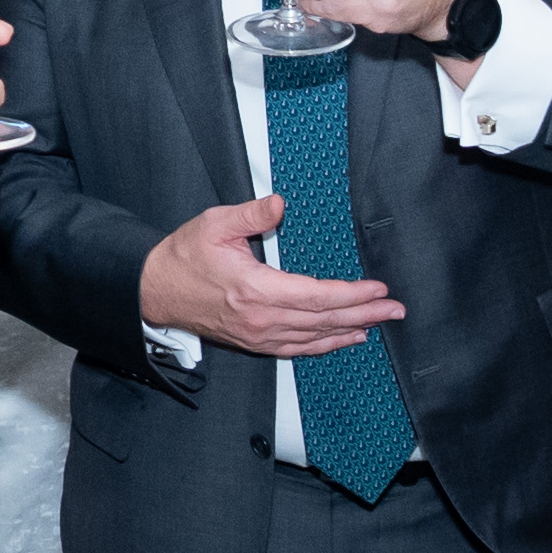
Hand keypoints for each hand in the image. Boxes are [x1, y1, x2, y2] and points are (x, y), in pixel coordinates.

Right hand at [140, 195, 402, 359]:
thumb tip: (279, 203)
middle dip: (364, 314)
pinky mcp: (254, 342)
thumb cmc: (184, 258)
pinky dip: (325, 345)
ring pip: (314, 338)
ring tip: (379, 323)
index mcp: (255, 289)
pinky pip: (297, 349)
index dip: (351, 294)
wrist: (156, 292)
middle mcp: (261, 318)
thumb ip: (251, 214)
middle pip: (324, 320)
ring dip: (350, 330)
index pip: (316, 296)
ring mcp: (258, 335)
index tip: (377, 289)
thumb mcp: (214, 224)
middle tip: (395, 309)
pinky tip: (344, 339)